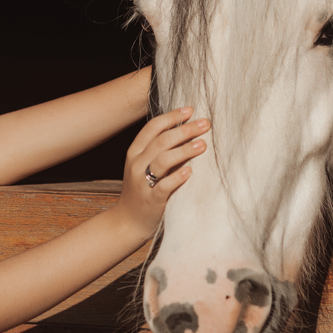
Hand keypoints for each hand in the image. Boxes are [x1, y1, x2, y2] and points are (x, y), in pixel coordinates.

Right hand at [114, 107, 208, 240]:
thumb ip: (159, 150)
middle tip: (205, 124)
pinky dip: (177, 177)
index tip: (190, 110)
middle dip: (184, 130)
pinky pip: (164, 186)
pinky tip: (190, 171)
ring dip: (184, 151)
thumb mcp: (143, 166)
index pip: (152, 128)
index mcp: (135, 153)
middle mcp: (136, 165)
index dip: (171, 116)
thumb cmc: (142, 190)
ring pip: (162, 160)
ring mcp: (142, 183)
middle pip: (161, 141)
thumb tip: (186, 129)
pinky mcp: (151, 200)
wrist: (127, 221)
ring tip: (203, 145)